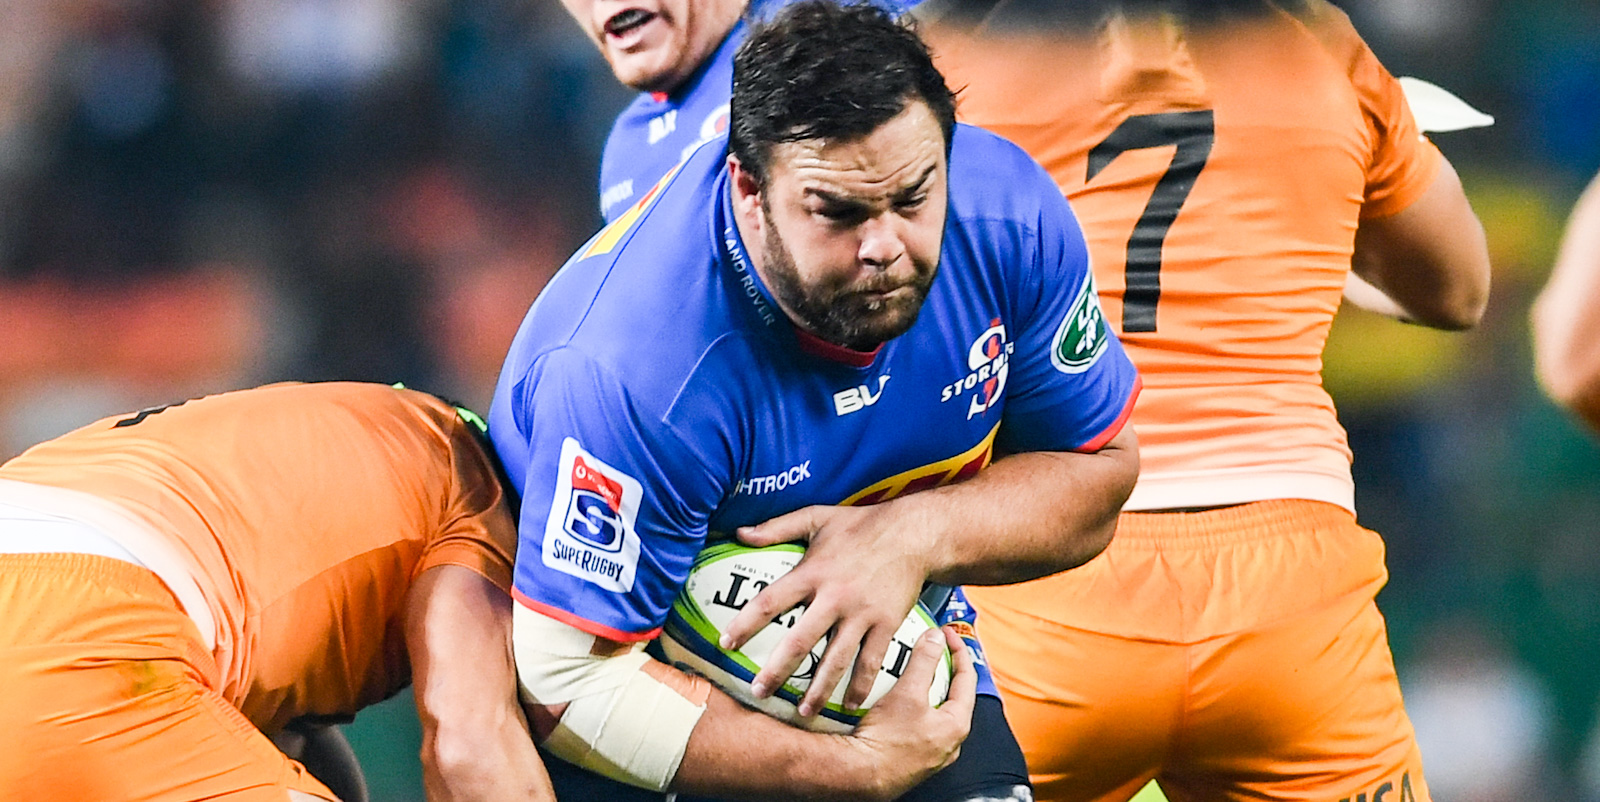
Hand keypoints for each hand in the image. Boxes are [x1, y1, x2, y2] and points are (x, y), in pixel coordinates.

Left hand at [719, 502, 934, 716]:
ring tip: (803, 712)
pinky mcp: (886, 624)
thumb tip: (740, 534)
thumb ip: (777, 526)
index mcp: (812, 572)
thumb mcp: (817, 517)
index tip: (725, 645)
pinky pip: (871, 661)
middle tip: (758, 692)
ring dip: (818, 689)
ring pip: (836, 659)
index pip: (770, 601)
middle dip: (777, 671)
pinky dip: (861, 686)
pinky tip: (849, 706)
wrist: (914, 533)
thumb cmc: (861, 524)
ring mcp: (862, 614)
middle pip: (800, 641)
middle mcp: (835, 597)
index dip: (745, 624)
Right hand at [847, 626, 976, 800]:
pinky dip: (907, 708)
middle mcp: (948, 742)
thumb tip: (934, 638)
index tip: (946, 634)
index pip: (967, 678)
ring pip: (932, 712)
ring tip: (907, 672)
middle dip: (941, 670)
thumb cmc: (886, 741)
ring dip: (923, 689)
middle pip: (951, 695)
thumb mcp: (908, 693)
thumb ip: (924, 661)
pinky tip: (888, 701)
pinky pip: (914, 725)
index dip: (958, 650)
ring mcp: (930, 752)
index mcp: (956, 725)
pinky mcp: (910, 758)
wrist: (858, 775)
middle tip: (930, 650)